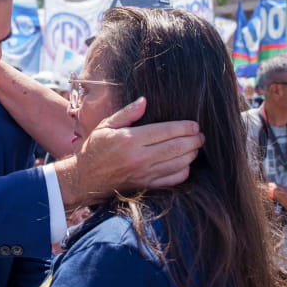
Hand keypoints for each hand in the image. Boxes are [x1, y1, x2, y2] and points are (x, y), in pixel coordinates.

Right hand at [56, 97, 202, 207]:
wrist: (85, 178)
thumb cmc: (95, 148)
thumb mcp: (106, 125)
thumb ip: (127, 113)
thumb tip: (144, 101)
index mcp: (131, 140)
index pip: (166, 131)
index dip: (184, 127)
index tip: (194, 125)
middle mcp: (140, 157)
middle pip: (176, 148)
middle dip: (193, 140)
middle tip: (201, 135)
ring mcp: (144, 173)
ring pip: (178, 164)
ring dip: (191, 154)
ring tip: (196, 147)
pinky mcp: (146, 185)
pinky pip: (172, 180)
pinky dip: (183, 172)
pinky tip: (185, 164)